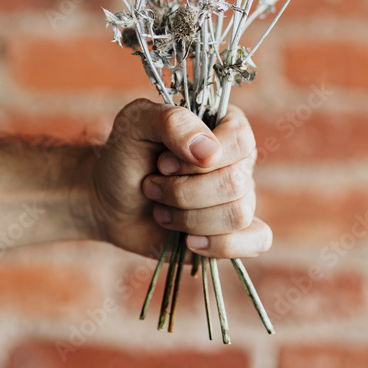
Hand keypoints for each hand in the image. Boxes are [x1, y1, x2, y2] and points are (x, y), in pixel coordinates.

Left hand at [87, 98, 271, 259]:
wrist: (109, 201)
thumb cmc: (125, 154)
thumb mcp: (136, 123)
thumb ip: (172, 122)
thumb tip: (210, 152)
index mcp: (223, 125)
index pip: (239, 140)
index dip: (198, 160)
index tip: (162, 163)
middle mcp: (239, 160)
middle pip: (235, 183)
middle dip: (183, 192)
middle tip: (151, 186)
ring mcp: (239, 196)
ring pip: (238, 215)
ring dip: (188, 217)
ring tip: (160, 210)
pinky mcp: (234, 231)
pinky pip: (258, 240)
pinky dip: (222, 245)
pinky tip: (190, 241)